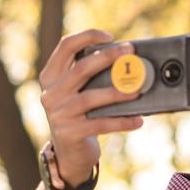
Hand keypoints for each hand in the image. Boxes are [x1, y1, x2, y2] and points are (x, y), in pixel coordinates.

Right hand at [38, 30, 144, 185]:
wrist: (70, 154)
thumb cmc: (81, 115)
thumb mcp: (78, 93)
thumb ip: (91, 76)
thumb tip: (127, 59)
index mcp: (51, 77)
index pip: (65, 46)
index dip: (88, 36)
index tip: (111, 36)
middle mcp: (51, 93)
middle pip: (81, 68)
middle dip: (109, 58)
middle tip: (131, 54)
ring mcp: (58, 114)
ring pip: (91, 97)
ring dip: (118, 92)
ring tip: (138, 90)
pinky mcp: (70, 133)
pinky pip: (101, 124)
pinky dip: (122, 121)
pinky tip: (138, 120)